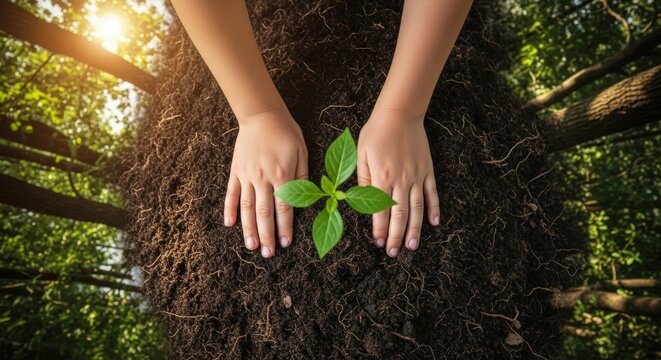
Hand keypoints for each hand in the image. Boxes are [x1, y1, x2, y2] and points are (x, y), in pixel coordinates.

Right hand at [223, 107, 307, 257]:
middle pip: (264, 213)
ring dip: (249, 229)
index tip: (286, 243)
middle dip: (267, 235)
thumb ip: (303, 177)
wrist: (262, 115)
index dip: (285, 227)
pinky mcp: (236, 171)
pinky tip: (229, 225)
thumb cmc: (287, 133)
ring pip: (247, 207)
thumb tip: (303, 200)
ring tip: (251, 246)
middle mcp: (263, 178)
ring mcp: (247, 175)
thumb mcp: (302, 153)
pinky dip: (230, 210)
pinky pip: (231, 194)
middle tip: (268, 254)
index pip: (284, 208)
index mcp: (282, 175)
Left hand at [357, 107, 440, 256]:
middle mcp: (400, 180)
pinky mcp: (427, 170)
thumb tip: (358, 200)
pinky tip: (434, 223)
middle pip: (399, 215)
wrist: (399, 114)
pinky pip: (432, 193)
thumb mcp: (360, 155)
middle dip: (396, 236)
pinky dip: (434, 209)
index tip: (379, 244)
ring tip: (413, 246)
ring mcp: (416, 176)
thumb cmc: (375, 133)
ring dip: (415, 229)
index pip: (380, 211)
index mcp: (381, 178)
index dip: (379, 229)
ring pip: (416, 208)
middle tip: (394, 252)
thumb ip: (362, 179)